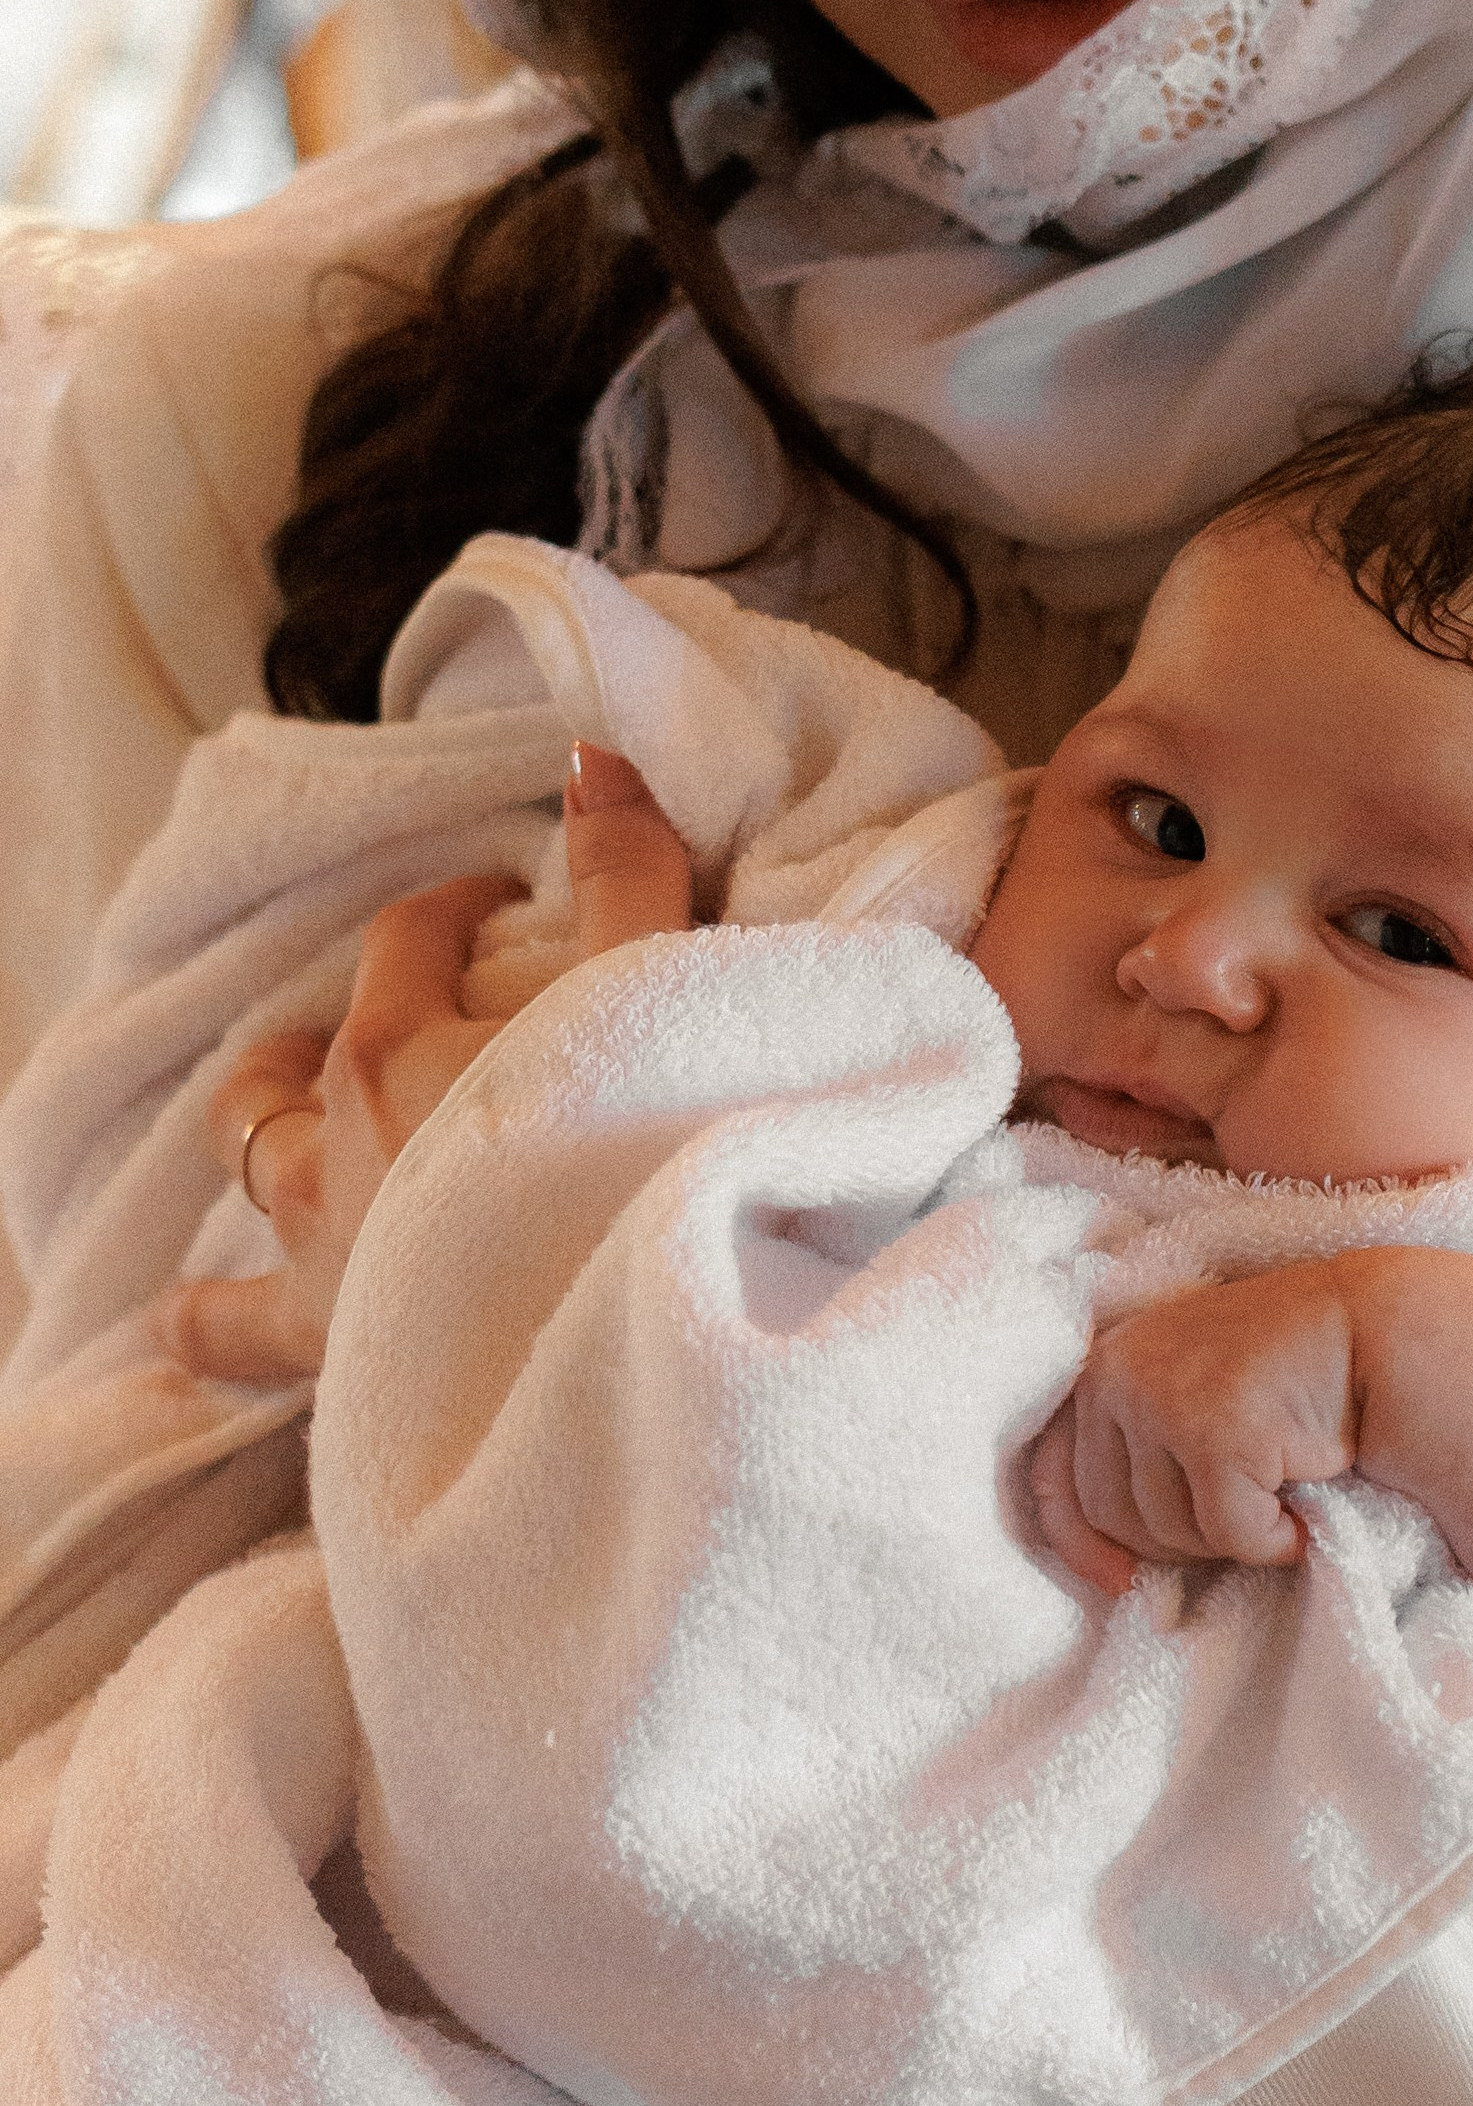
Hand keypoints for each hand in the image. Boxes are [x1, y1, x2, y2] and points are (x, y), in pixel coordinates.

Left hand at [162, 747, 694, 1389]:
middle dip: (335, 1026)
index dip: (453, 913)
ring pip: (253, 1170)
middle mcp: (341, 1147)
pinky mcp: (327, 1349)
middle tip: (391, 1019)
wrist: (627, 1344)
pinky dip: (207, 1321)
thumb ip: (627, 871)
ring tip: (289, 1128)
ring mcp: (322, 1253)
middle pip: (305, 1057)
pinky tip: (184, 1324)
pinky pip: (231, 1336)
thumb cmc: (646, 1165)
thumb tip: (586, 755)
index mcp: (408, 1050)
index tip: (503, 910)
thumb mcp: (656, 993)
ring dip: (264, 1137)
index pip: (410, 940)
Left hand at [1028, 1262, 1361, 1593]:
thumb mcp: (1184, 1393)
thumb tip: (1105, 1569)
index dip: (1080, 1545)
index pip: (1055, 1476)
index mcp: (1105, 1368)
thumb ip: (1134, 1449)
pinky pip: (1233, 1536)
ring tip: (1272, 1493)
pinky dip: (1274, 1542)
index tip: (1117, 1584)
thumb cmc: (1278, 1372)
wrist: (1368, 1330)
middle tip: (1236, 1514)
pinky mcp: (1218, 1435)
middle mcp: (1120, 1378)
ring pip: (1172, 1534)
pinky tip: (1301, 1512)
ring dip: (1230, 1536)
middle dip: (1177, 1539)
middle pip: (1115, 1518)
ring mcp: (1166, 1403)